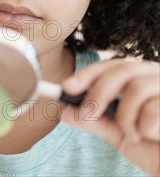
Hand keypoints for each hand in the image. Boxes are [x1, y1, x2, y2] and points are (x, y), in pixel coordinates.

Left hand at [61, 59, 159, 175]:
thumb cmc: (154, 149)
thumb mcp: (119, 134)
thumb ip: (96, 122)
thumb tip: (65, 112)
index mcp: (141, 79)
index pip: (112, 67)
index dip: (88, 74)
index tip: (67, 88)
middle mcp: (156, 77)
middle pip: (122, 70)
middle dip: (98, 92)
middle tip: (87, 113)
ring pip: (136, 88)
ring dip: (126, 118)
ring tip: (134, 135)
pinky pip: (153, 111)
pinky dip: (146, 129)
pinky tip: (154, 137)